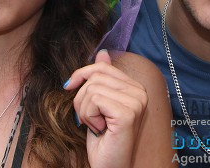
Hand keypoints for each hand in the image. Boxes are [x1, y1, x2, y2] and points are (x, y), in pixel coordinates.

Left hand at [65, 50, 148, 167]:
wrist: (110, 166)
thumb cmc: (103, 140)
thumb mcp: (99, 105)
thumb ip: (103, 79)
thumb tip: (102, 53)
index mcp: (135, 87)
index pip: (103, 67)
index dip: (82, 75)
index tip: (69, 87)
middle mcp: (140, 92)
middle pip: (96, 75)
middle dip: (81, 97)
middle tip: (87, 118)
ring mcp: (136, 102)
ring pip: (92, 88)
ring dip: (84, 110)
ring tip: (95, 125)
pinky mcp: (128, 113)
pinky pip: (94, 99)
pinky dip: (89, 116)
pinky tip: (100, 129)